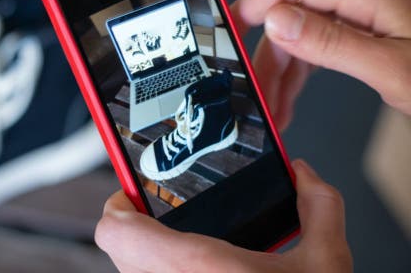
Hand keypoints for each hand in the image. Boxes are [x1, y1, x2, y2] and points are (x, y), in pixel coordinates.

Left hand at [95, 160, 351, 272]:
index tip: (137, 196)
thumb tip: (304, 175)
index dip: (118, 207)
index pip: (113, 230)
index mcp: (193, 266)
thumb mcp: (326, 264)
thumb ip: (318, 207)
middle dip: (139, 231)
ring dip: (149, 260)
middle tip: (166, 221)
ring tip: (185, 253)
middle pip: (119, 251)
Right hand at [231, 0, 410, 129]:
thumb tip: (276, 22)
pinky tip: (289, 96)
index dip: (249, 8)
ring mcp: (366, 8)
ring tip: (272, 108)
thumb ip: (331, 43)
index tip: (227, 37)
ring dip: (281, 71)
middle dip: (267, 59)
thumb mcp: (390, 69)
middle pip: (291, 16)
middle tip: (255, 95)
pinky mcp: (368, 26)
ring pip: (302, 33)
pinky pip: (320, 42)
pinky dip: (302, 70)